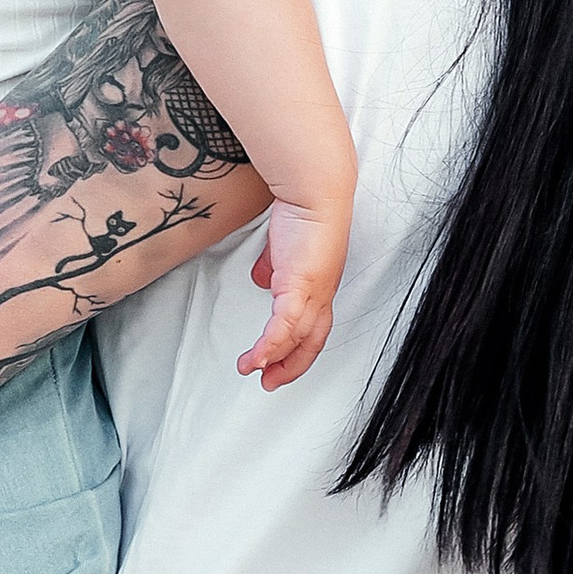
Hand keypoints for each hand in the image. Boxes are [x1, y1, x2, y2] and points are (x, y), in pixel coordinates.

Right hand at [237, 196, 346, 388]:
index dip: (298, 348)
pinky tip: (256, 356)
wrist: (315, 192)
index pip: (312, 326)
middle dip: (290, 366)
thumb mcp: (283, 246)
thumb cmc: (305, 211)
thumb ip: (273, 265)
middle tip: (269, 381)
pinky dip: (269, 344)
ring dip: (273, 359)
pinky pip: (283, 325)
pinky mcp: (300, 284)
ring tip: (251, 370)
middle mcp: (321, 292)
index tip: (278, 361)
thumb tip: (262, 279)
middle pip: (310, 341)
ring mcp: (313, 291)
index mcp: (319, 284)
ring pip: (296, 337)